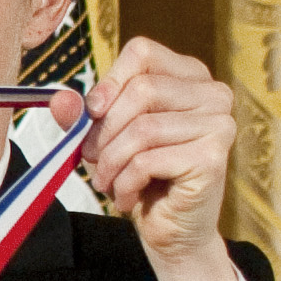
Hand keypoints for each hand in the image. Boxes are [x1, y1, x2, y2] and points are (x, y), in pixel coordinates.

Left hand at [62, 36, 242, 280]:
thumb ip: (81, 115)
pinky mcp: (213, 157)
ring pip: (142, 128)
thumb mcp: (104, 138)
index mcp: (190, 76)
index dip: (108, 81)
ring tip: (110, 183)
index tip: (93, 113)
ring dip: (112, 163)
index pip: (142, 51)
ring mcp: (220, 124)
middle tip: (95, 160)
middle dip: (105, 131)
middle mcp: (214, 94)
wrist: (170, 229)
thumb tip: (60, 99)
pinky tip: (127, 197)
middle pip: (141, 90)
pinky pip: (148, 160)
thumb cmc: (140, 176)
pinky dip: (125, 183)